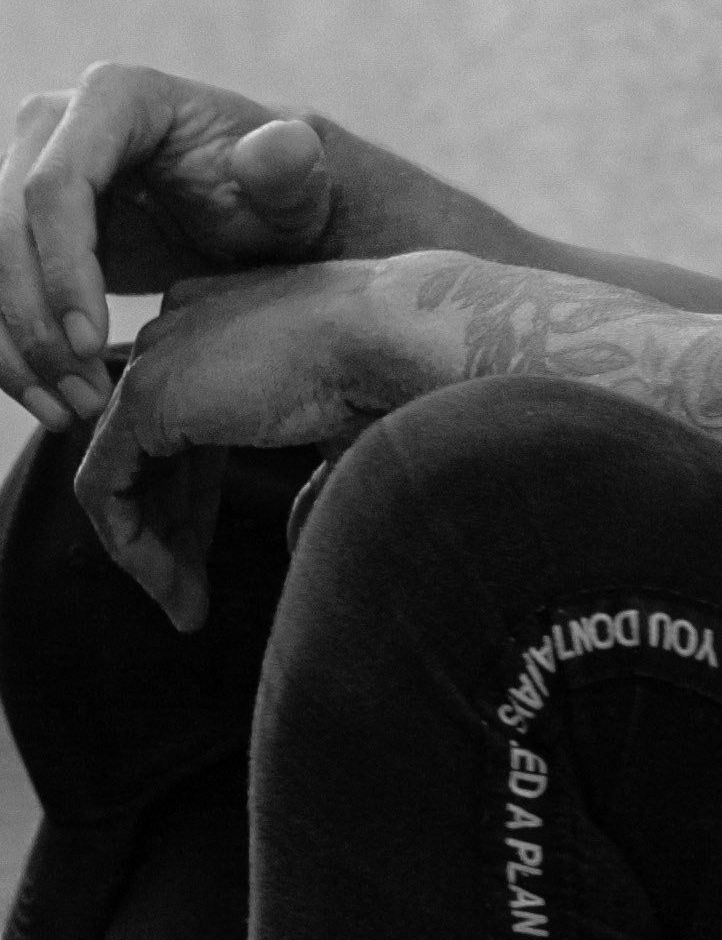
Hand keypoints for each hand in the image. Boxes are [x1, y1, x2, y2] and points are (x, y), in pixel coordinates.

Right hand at [0, 67, 341, 436]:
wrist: (254, 213)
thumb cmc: (276, 197)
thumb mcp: (296, 187)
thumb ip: (290, 169)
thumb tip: (282, 146)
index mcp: (116, 96)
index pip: (57, 185)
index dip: (63, 267)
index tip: (91, 342)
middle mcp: (53, 123)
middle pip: (3, 226)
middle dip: (34, 321)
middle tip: (80, 394)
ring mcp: (24, 169)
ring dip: (13, 345)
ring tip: (66, 409)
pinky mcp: (18, 224)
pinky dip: (7, 346)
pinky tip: (44, 399)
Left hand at [73, 261, 427, 630]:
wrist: (398, 339)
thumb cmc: (393, 372)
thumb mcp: (340, 432)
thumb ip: (304, 477)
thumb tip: (293, 535)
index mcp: (222, 329)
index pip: (185, 429)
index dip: (195, 504)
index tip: (211, 561)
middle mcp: (178, 333)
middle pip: (151, 456)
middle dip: (171, 534)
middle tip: (192, 601)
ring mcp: (154, 361)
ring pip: (122, 474)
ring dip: (149, 551)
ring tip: (186, 610)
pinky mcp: (143, 396)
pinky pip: (105, 487)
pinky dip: (129, 543)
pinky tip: (165, 585)